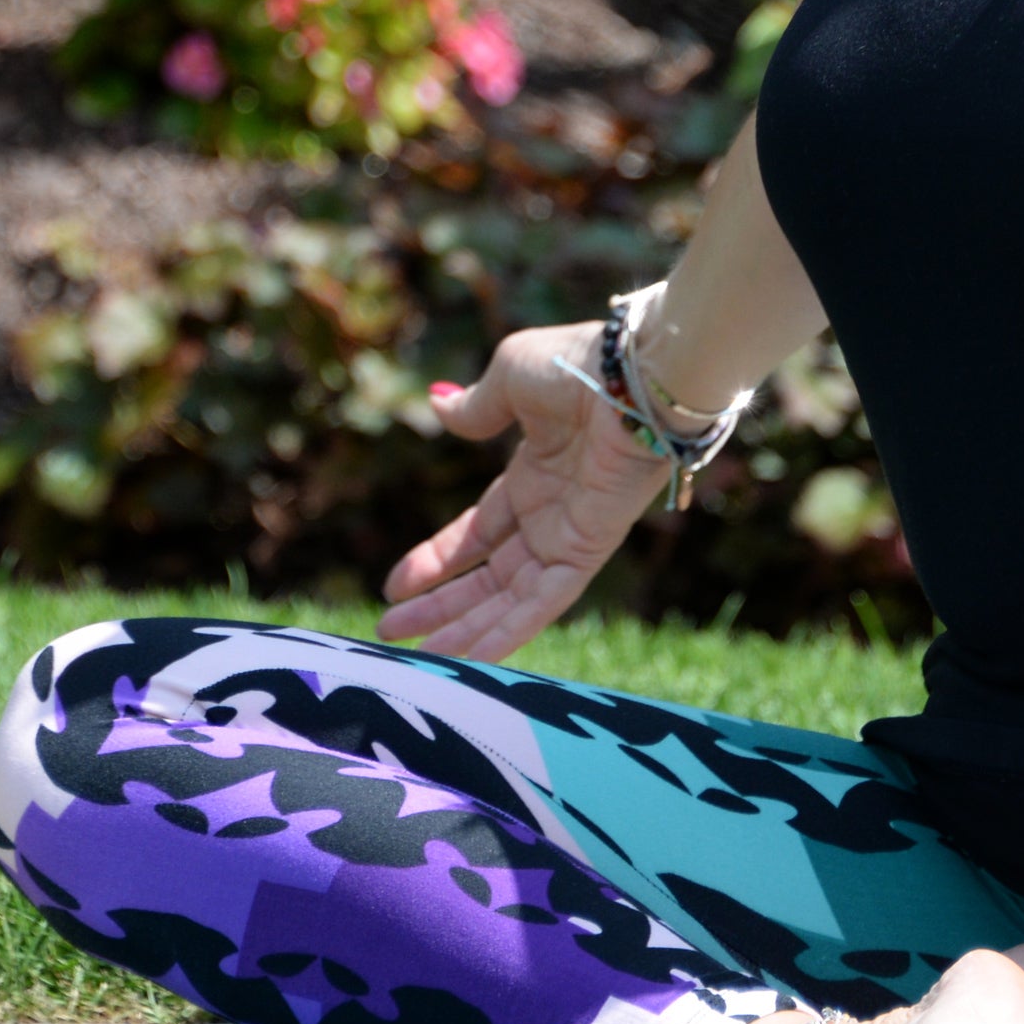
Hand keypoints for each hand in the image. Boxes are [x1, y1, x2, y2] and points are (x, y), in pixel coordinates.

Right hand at [379, 322, 669, 658]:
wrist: (633, 376)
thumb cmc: (578, 366)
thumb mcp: (511, 379)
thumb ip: (476, 407)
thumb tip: (439, 403)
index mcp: (534, 473)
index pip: (478, 531)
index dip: (436, 560)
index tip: (395, 584)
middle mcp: (552, 512)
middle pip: (489, 574)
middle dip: (440, 604)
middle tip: (390, 630)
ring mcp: (572, 534)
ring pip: (513, 598)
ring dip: (466, 628)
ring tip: (419, 655)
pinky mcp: (590, 550)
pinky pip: (546, 601)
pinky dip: (512, 630)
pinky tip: (474, 658)